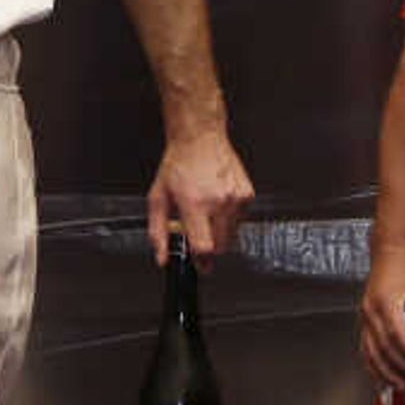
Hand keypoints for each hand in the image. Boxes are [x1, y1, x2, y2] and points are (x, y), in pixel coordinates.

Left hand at [146, 127, 253, 260]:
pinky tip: (218, 201)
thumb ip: (158, 232)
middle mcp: (218, 201)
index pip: (204, 247)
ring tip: (207, 211)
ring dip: (219, 232)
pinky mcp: (247, 194)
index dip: (201, 262)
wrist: (200, 138)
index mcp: (195, 204)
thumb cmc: (178, 164)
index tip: (199, 265)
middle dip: (209, 247)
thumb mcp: (158, 198)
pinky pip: (240, 220)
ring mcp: (236, 198)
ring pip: (232, 235)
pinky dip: (229, 218)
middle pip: (220, 246)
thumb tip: (162, 257)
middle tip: (198, 232)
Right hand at [360, 244, 404, 392]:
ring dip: (385, 372)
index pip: (395, 333)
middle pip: (383, 348)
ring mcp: (365, 317)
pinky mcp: (365, 321)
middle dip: (400, 367)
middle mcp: (371, 310)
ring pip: (371, 352)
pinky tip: (382, 377)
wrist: (390, 252)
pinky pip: (366, 349)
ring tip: (400, 385)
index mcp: (386, 301)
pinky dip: (374, 365)